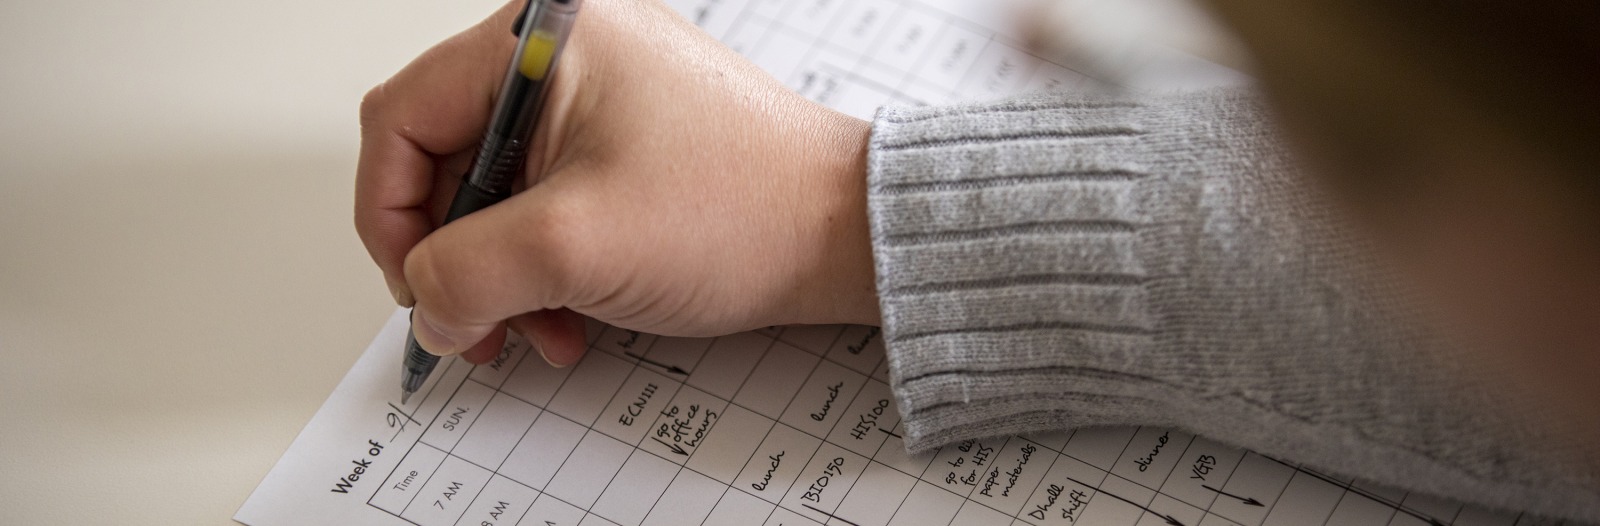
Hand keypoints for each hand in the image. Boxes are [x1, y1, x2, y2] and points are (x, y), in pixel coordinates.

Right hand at [355, 0, 878, 366]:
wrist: (846, 235)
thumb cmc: (744, 210)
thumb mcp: (575, 246)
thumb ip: (465, 273)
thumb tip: (426, 304)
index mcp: (544, 41)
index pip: (403, 117)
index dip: (389, 214)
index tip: (417, 286)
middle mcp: (566, 54)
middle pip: (446, 160)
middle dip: (460, 259)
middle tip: (478, 325)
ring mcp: (599, 97)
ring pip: (497, 193)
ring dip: (505, 276)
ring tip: (542, 330)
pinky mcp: (625, 140)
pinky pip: (548, 202)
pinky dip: (547, 266)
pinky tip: (574, 314)